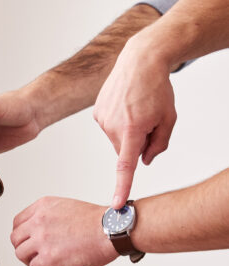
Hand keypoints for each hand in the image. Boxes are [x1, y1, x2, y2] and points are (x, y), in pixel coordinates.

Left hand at [11, 196, 117, 265]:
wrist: (112, 230)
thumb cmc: (98, 221)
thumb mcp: (66, 207)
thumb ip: (49, 216)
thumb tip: (43, 230)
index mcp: (42, 207)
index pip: (18, 222)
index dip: (22, 234)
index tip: (28, 241)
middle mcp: (39, 221)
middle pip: (16, 238)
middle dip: (24, 248)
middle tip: (35, 254)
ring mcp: (42, 239)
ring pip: (21, 254)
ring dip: (32, 261)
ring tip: (47, 263)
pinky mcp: (49, 256)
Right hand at [93, 31, 175, 207]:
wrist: (140, 61)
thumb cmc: (156, 88)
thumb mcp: (168, 118)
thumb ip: (159, 144)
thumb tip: (144, 160)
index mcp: (133, 129)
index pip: (125, 166)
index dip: (121, 187)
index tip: (116, 204)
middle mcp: (113, 126)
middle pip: (126, 150)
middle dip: (137, 143)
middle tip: (149, 122)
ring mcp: (102, 119)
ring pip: (117, 140)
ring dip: (128, 132)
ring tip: (137, 109)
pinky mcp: (96, 112)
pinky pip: (109, 128)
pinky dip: (119, 122)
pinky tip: (126, 106)